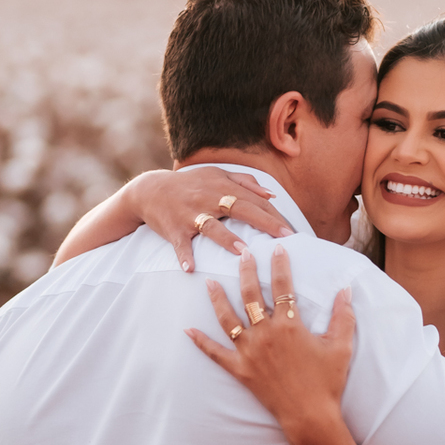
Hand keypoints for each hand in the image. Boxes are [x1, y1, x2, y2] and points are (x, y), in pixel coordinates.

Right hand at [50, 167, 293, 272]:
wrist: (151, 189)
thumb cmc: (190, 184)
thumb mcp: (217, 175)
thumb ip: (245, 182)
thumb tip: (272, 194)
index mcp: (223, 187)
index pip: (255, 201)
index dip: (275, 214)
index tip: (293, 230)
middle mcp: (209, 199)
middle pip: (241, 210)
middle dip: (264, 223)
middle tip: (285, 238)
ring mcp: (191, 215)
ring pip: (212, 227)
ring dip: (226, 240)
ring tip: (243, 253)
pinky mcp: (174, 229)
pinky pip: (180, 244)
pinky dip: (184, 256)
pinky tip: (191, 269)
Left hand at [185, 246, 354, 438]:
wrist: (309, 416)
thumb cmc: (327, 382)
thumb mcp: (341, 346)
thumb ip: (343, 315)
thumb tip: (346, 289)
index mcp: (289, 325)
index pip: (283, 287)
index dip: (280, 265)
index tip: (277, 248)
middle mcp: (265, 334)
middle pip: (250, 295)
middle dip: (246, 271)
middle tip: (242, 253)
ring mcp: (249, 352)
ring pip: (228, 318)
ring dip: (218, 299)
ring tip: (209, 281)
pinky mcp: (239, 370)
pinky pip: (215, 353)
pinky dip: (201, 342)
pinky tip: (188, 330)